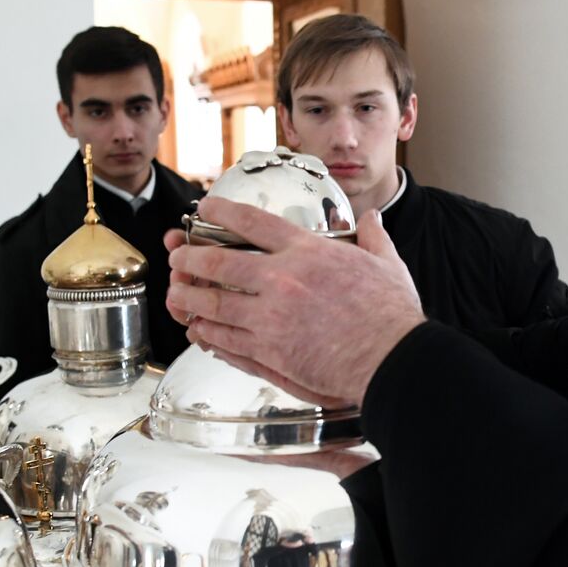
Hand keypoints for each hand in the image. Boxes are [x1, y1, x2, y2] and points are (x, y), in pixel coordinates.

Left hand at [166, 197, 424, 406]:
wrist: (391, 359)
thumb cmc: (391, 316)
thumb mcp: (387, 264)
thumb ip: (374, 237)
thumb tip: (372, 219)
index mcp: (308, 253)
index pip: (253, 222)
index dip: (222, 211)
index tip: (205, 207)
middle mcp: (282, 280)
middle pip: (219, 263)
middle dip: (190, 258)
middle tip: (178, 256)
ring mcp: (271, 318)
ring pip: (214, 304)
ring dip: (188, 297)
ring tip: (176, 294)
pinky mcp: (270, 352)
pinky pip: (226, 340)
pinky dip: (207, 333)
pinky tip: (199, 330)